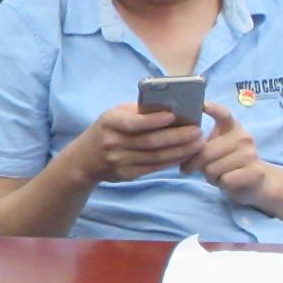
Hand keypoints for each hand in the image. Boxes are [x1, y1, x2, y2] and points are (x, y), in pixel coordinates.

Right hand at [73, 103, 204, 184]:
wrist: (84, 159)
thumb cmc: (106, 130)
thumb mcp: (114, 114)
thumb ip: (138, 112)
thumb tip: (170, 108)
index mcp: (110, 122)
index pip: (134, 123)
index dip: (154, 120)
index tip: (174, 116)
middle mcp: (113, 143)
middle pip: (150, 142)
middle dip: (178, 137)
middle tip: (197, 132)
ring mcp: (120, 161)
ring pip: (156, 157)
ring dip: (180, 151)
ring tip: (198, 144)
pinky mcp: (127, 174)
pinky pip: (154, 168)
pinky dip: (172, 161)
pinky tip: (185, 155)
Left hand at [186, 102, 272, 202]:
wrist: (254, 182)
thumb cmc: (226, 163)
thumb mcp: (213, 148)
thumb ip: (200, 142)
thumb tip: (179, 140)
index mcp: (232, 127)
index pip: (223, 114)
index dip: (213, 109)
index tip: (202, 105)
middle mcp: (243, 137)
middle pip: (206, 151)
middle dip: (192, 164)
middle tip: (188, 169)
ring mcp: (251, 154)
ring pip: (212, 168)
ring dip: (209, 176)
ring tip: (215, 174)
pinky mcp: (255, 172)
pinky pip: (225, 180)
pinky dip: (221, 184)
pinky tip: (226, 181)